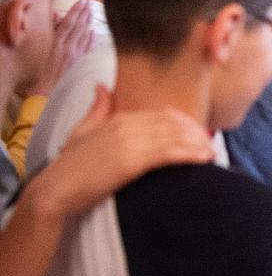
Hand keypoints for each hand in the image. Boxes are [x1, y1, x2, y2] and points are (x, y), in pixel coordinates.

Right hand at [30, 0, 93, 96]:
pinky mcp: (79, 61)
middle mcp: (68, 47)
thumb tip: (57, 14)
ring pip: (84, 34)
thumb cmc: (44, 66)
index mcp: (57, 42)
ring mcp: (75, 54)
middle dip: (84, 12)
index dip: (76, 11)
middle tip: (90, 1)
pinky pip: (86, 47)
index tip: (81, 1)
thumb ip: (53, 29)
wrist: (48, 86)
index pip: (69, 22)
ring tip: (92, 10)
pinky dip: (90, 38)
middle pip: (78, 26)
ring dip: (88, 21)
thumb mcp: (46, 45)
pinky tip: (93, 31)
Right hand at [31, 86, 212, 216]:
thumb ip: (97, 109)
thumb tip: (102, 87)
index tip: (199, 131)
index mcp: (118, 117)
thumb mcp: (82, 131)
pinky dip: (190, 154)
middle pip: (173, 122)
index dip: (185, 122)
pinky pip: (169, 152)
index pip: (163, 113)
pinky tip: (203, 158)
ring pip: (174, 136)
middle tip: (211, 143)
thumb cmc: (71, 165)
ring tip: (212, 153)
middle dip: (196, 132)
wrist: (56, 188)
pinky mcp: (131, 160)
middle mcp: (126, 125)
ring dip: (198, 144)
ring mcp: (129, 141)